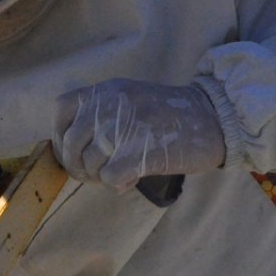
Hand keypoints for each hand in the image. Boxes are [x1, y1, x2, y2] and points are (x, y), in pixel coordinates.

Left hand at [52, 79, 225, 190]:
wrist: (215, 119)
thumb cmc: (170, 115)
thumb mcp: (130, 100)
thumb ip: (101, 114)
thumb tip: (71, 146)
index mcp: (107, 91)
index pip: (62, 109)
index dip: (60, 135)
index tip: (71, 151)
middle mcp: (112, 105)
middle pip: (71, 143)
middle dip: (77, 166)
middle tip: (93, 175)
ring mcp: (126, 127)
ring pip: (89, 163)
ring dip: (99, 176)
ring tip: (119, 174)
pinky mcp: (142, 152)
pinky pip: (110, 176)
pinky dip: (116, 184)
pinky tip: (130, 180)